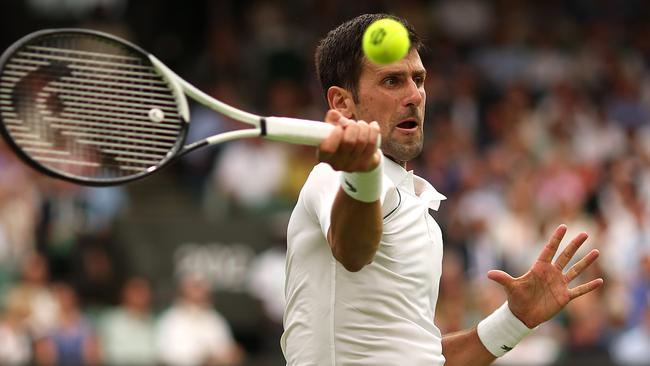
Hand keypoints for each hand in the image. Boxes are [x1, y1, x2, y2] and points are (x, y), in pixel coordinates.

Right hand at [318, 109, 380, 171]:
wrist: (356, 158)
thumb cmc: (340, 141)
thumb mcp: (332, 131)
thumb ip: (331, 121)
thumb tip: (334, 114)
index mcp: (324, 156)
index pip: (328, 149)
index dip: (335, 135)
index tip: (339, 127)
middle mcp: (337, 164)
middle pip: (348, 142)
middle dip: (352, 126)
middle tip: (352, 123)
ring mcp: (352, 166)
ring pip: (361, 141)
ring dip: (363, 127)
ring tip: (361, 124)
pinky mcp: (366, 165)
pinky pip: (372, 144)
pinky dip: (374, 131)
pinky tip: (373, 126)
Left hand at [487, 224, 603, 327]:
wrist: (523, 315)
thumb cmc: (516, 299)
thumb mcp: (510, 287)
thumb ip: (502, 279)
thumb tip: (488, 274)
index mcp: (539, 268)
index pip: (549, 250)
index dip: (556, 238)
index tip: (563, 226)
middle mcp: (551, 273)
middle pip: (565, 256)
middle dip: (575, 245)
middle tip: (585, 233)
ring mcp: (559, 284)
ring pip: (575, 270)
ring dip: (586, 262)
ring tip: (597, 251)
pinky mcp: (564, 297)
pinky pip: (579, 290)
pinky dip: (589, 286)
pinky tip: (600, 281)